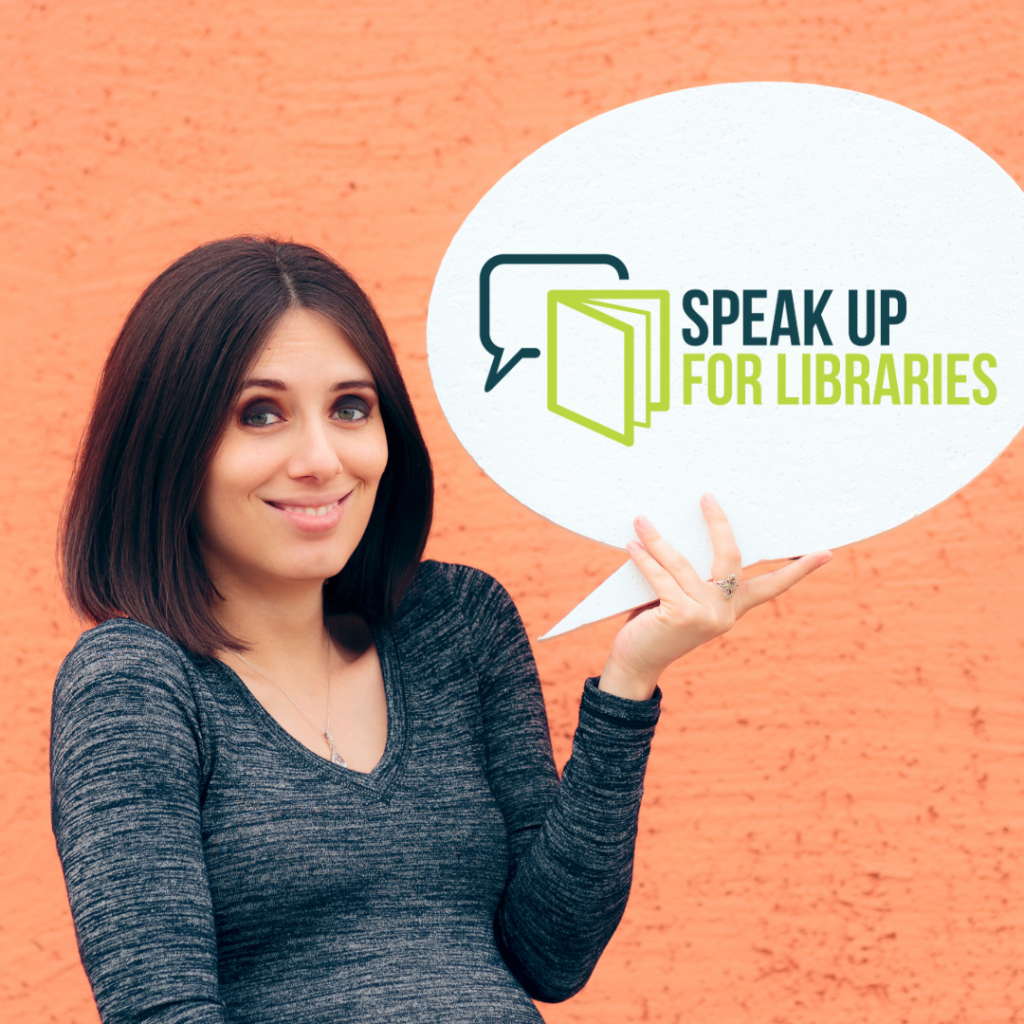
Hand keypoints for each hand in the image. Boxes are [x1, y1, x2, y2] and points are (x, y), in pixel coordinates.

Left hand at [598, 494, 831, 701]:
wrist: (636, 664)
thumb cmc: (655, 626)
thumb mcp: (680, 600)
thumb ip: (688, 577)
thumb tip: (677, 532)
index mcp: (732, 609)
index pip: (772, 586)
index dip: (798, 569)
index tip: (826, 553)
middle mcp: (725, 613)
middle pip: (731, 558)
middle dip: (719, 525)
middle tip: (708, 497)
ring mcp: (706, 615)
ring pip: (683, 564)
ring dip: (658, 540)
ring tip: (642, 520)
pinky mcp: (682, 616)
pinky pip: (662, 578)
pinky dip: (645, 559)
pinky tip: (632, 545)